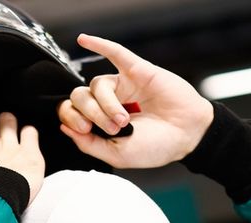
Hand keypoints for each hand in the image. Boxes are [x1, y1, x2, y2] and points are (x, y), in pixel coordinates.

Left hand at [57, 34, 213, 168]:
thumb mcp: (117, 155)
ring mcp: (122, 84)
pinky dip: (99, 45)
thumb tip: (63, 127)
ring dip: (107, 104)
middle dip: (92, 114)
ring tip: (124, 120)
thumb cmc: (156, 147)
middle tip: (113, 128)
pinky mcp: (137, 70)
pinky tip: (84, 40)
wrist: (187, 136)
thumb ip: (88, 144)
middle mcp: (108, 100)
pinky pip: (115, 53)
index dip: (71, 118)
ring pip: (98, 84)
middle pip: (81, 96)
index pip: (72, 111)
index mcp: (100, 120)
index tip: (84, 130)